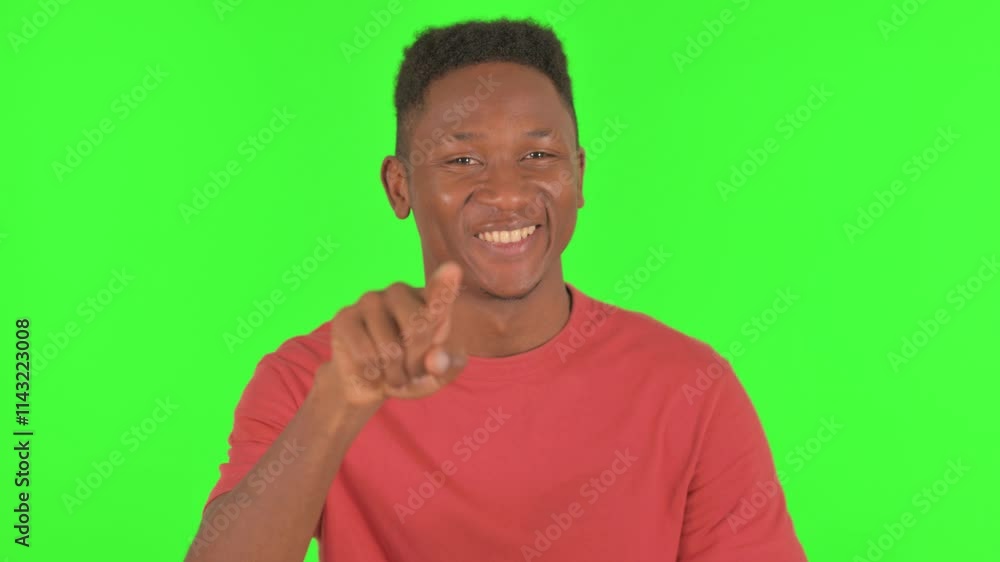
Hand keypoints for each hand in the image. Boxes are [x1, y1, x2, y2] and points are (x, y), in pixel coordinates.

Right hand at [318, 261, 466, 407]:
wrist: (370, 385)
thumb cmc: (410, 372)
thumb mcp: (437, 375)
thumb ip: (446, 366)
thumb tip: (435, 360)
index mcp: (428, 299)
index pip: (439, 293)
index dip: (444, 286)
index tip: (453, 269)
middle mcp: (399, 291)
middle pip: (418, 329)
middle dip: (416, 363)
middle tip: (410, 372)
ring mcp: (370, 300)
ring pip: (390, 349)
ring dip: (394, 375)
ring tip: (391, 374)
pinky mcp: (345, 316)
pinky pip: (365, 354)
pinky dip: (372, 374)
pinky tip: (371, 371)